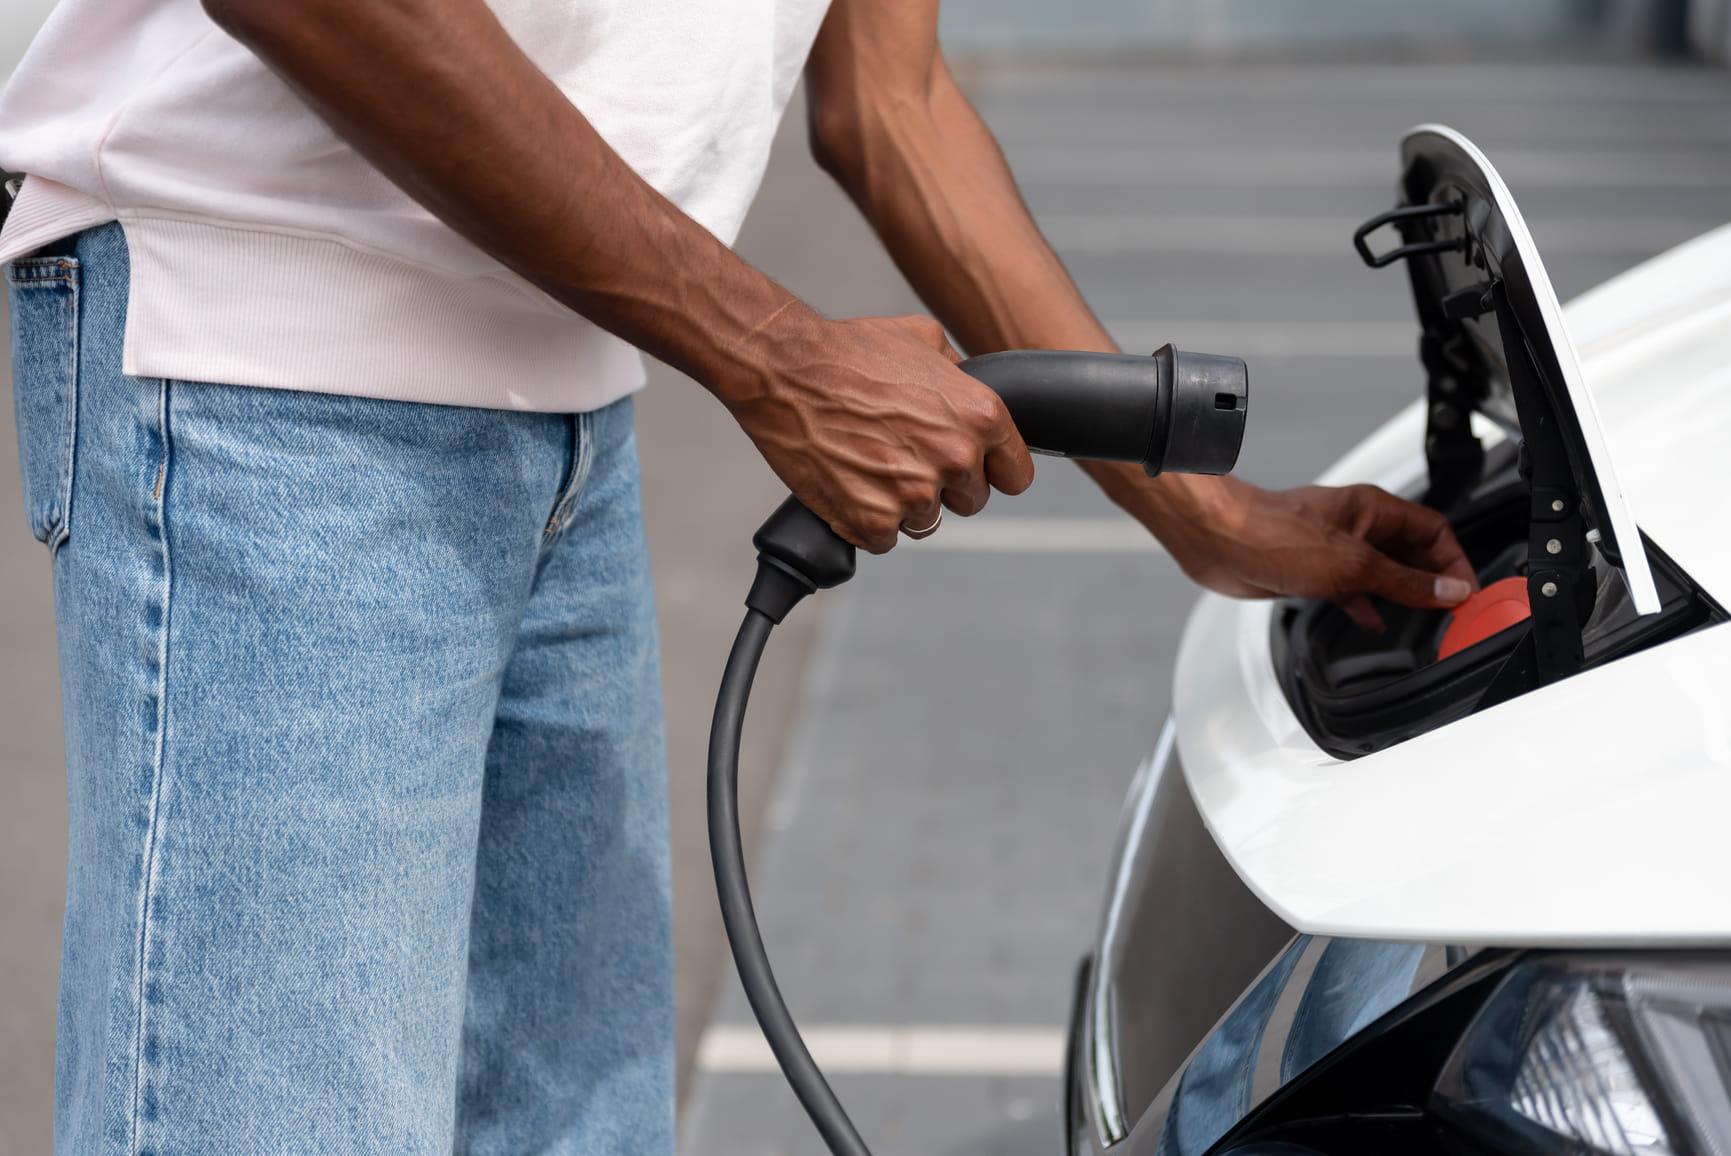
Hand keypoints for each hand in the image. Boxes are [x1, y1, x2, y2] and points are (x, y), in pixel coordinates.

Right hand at [725, 312, 1035, 552]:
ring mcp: (916, 495)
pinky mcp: (874, 521)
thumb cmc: (848, 352)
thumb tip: (966, 388)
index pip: (1016, 474)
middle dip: (943, 486)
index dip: (992, 472)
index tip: (971, 470)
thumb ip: (958, 372)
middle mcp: (956, 459)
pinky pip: (884, 539)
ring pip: (925, 522)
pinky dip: (866, 520)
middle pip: (971, 502)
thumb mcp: (922, 338)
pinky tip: (849, 483)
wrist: (786, 372)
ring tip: (869, 464)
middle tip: (903, 458)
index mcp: (980, 417)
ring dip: (901, 504)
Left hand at [1101, 471, 1478, 629]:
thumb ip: (1404, 581)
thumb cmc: (1273, 534)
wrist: (1218, 540)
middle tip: (1451, 609)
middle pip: (1411, 552)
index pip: (1435, 530)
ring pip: (1381, 571)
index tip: (1467, 591)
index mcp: (1374, 511)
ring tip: (1423, 619)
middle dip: (1432, 579)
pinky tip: (1372, 620)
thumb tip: (1448, 591)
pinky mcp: (1311, 570)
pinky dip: (1365, 603)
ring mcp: (1334, 548)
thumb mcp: (1353, 565)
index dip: (1455, 561)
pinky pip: (1351, 587)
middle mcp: (1357, 526)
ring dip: (1402, 593)